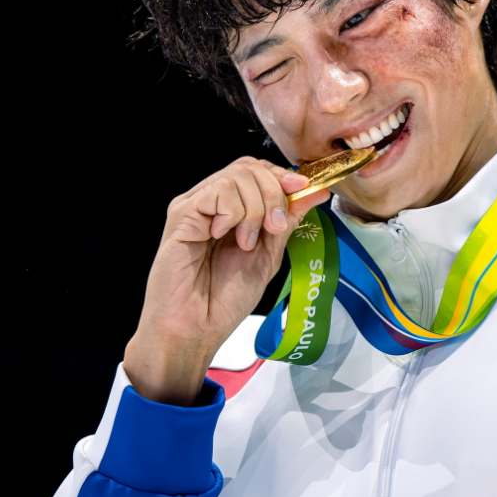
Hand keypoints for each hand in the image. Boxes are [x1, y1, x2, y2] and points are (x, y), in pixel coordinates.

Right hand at [130, 155, 331, 358]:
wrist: (195, 328)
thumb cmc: (224, 301)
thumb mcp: (268, 256)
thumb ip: (287, 221)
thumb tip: (316, 191)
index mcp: (232, 211)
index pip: (258, 172)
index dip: (283, 176)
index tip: (304, 190)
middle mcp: (212, 204)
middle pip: (250, 167)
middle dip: (274, 192)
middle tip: (274, 228)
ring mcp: (195, 207)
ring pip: (237, 176)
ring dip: (254, 209)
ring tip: (245, 243)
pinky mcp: (181, 214)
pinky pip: (217, 192)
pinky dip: (232, 213)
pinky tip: (223, 236)